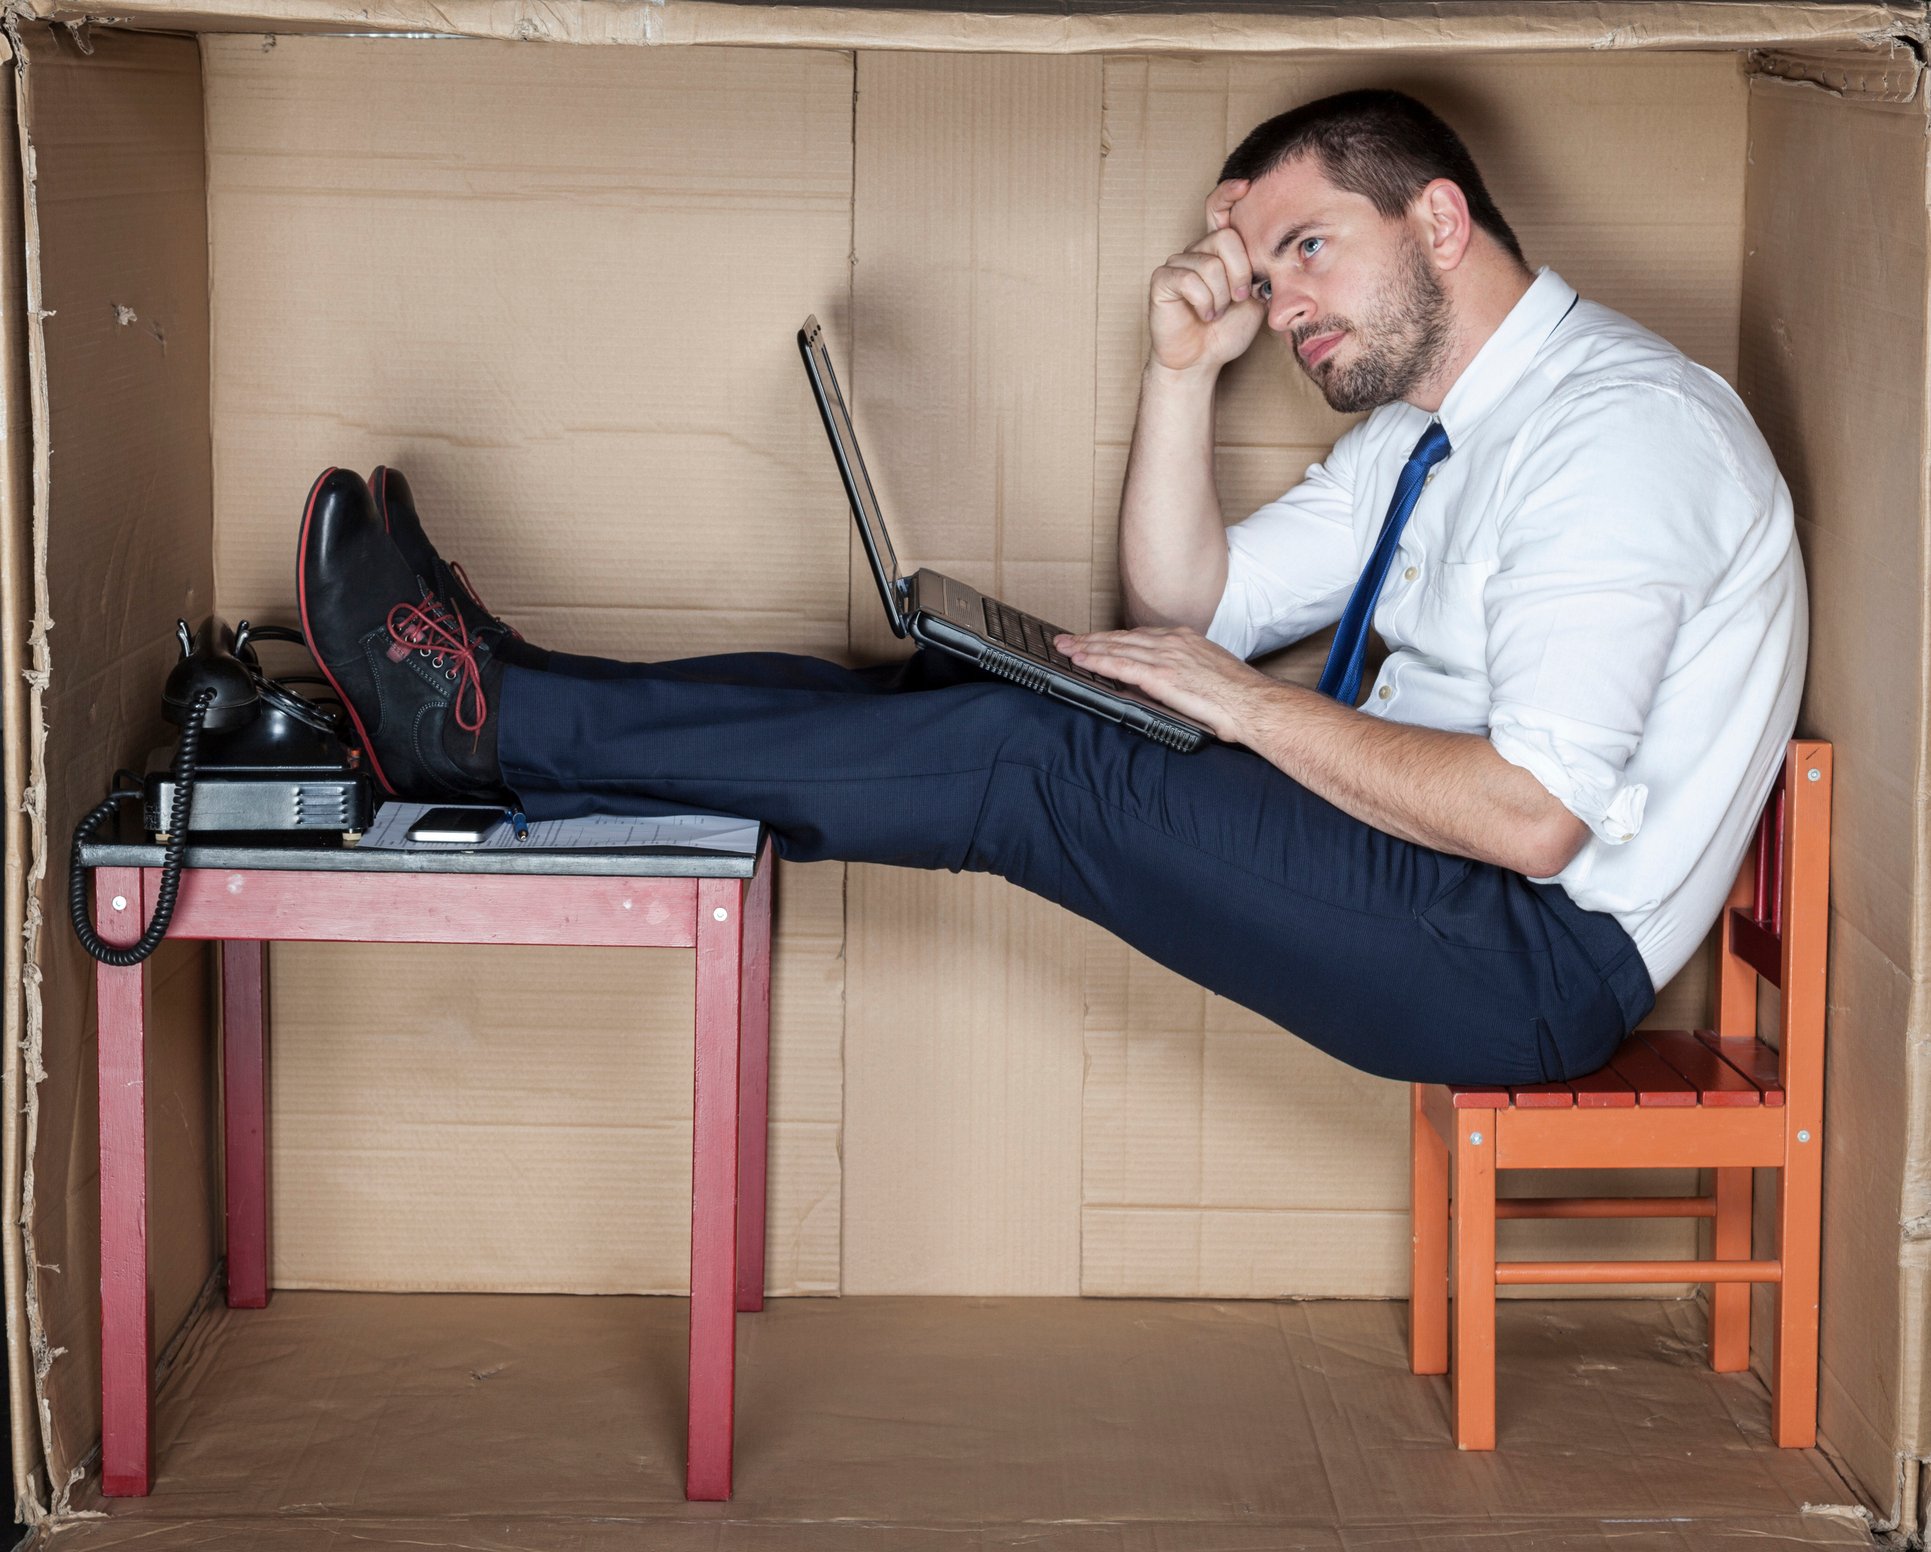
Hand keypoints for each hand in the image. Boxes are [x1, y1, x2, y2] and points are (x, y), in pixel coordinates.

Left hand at [1056, 624, 1269, 742]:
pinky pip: (1120, 664)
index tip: (1096, 640)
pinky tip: (1080, 661)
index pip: (1139, 635)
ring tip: (1065, 649)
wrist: (1254, 704)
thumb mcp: (1208, 673)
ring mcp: (1166, 656)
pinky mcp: (1161, 675)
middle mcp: (1173, 642)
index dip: (1114, 638)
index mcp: (1185, 640)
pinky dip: (1096, 661)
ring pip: (1116, 647)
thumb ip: (1183, 672)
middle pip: (1122, 636)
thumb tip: (1166, 683)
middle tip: (1068, 640)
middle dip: (1092, 638)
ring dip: (1087, 647)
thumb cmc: (1239, 697)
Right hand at [1146, 178, 1264, 375]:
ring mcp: (1177, 264)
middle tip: (1238, 298)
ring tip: (1217, 312)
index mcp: (1219, 250)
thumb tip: (1274, 251)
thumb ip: (1260, 273)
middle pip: (1225, 238)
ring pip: (1209, 264)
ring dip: (1221, 296)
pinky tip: (1204, 314)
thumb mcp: (1256, 299)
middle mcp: (1197, 251)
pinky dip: (1203, 302)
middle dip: (1239, 273)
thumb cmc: (1227, 331)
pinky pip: (1189, 280)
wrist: (1201, 360)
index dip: (1229, 193)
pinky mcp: (1162, 281)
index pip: (1219, 208)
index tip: (1247, 186)